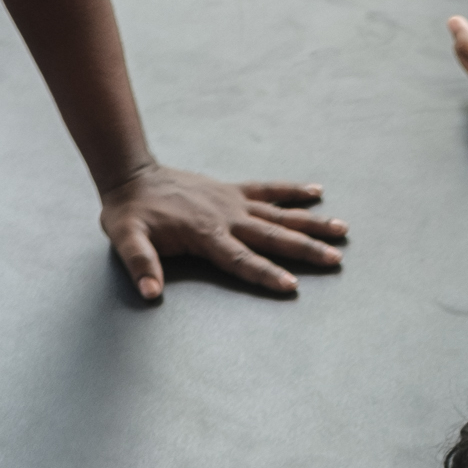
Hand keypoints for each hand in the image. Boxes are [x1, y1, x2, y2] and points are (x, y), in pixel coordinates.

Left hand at [100, 164, 348, 300]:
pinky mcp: (233, 191)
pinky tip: (318, 193)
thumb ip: (140, 265)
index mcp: (206, 234)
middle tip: (335, 259)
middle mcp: (227, 218)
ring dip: (311, 223)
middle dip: (305, 249)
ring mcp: (233, 202)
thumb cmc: (130, 213)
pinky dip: (293, 191)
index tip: (292, 285)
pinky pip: (269, 190)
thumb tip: (151, 293)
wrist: (132, 175)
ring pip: (280, 214)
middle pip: (273, 237)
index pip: (242, 259)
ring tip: (342, 230)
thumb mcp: (125, 239)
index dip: (266, 274)